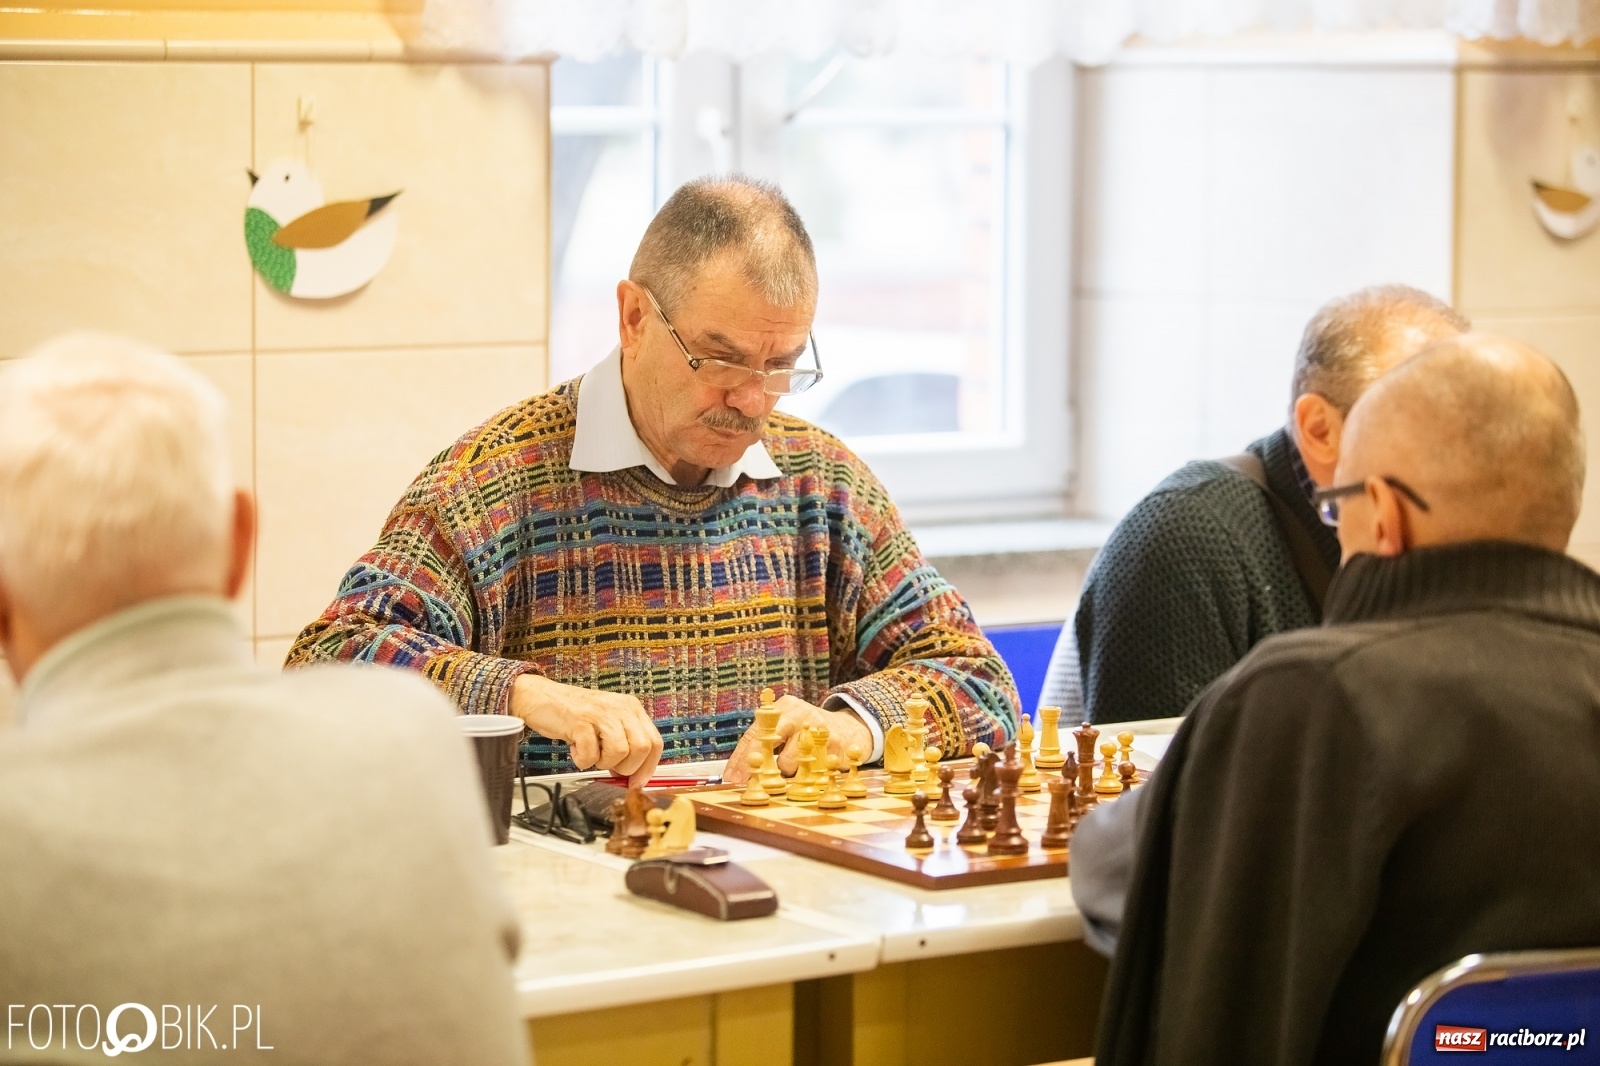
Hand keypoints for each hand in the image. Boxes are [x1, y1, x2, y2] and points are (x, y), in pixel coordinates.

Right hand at [509, 675, 662, 786]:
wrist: (541, 698)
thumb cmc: (574, 715)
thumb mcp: (607, 724)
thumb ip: (624, 743)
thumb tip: (635, 776)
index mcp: (631, 708)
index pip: (655, 742)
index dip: (648, 767)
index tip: (637, 782)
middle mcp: (620, 708)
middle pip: (642, 748)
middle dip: (626, 767)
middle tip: (607, 764)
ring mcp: (601, 713)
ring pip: (620, 752)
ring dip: (603, 763)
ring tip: (589, 753)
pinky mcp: (581, 721)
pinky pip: (591, 753)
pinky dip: (582, 760)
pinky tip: (576, 749)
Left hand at [722, 695, 872, 783]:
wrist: (850, 729)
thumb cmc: (807, 731)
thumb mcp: (786, 726)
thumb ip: (765, 741)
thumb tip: (739, 770)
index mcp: (784, 707)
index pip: (755, 733)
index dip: (740, 758)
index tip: (731, 777)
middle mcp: (800, 714)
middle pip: (769, 744)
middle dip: (758, 765)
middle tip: (756, 780)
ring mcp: (818, 729)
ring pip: (789, 763)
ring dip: (788, 772)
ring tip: (798, 764)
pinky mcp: (834, 746)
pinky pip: (809, 772)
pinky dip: (808, 775)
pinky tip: (814, 767)